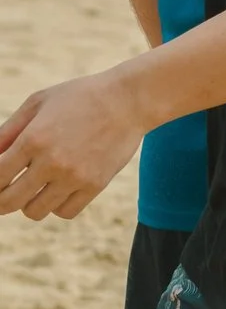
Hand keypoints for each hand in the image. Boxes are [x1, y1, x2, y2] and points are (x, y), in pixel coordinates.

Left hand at [0, 72, 147, 219]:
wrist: (130, 99)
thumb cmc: (80, 97)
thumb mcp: (38, 103)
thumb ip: (8, 131)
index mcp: (33, 139)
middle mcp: (52, 162)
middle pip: (9, 202)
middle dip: (1, 200)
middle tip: (6, 192)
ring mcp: (75, 176)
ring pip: (35, 211)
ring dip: (29, 203)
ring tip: (36, 189)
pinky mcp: (96, 184)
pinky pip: (65, 212)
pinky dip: (56, 206)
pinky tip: (58, 190)